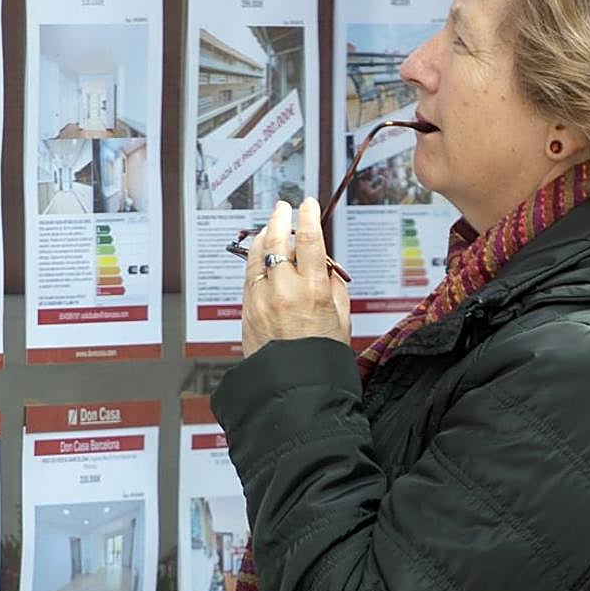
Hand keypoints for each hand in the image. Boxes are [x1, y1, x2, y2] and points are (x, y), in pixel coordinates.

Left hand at [242, 197, 350, 357]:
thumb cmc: (321, 355)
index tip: (308, 204)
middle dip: (280, 218)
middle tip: (283, 207)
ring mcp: (262, 298)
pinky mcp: (247, 309)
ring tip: (270, 225)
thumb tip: (325, 264)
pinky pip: (249, 275)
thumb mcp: (341, 317)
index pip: (310, 239)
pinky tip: (259, 254)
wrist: (295, 386)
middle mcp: (285, 290)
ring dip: (263, 235)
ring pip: (257, 254)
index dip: (308, 216)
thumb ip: (333, 285)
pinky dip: (255, 260)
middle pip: (278, 239)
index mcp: (314, 290)